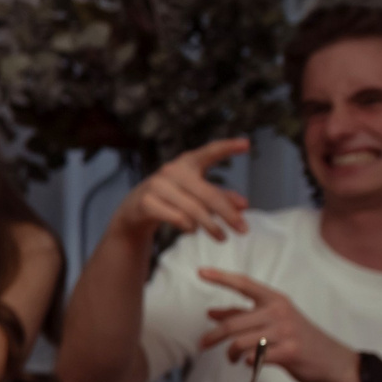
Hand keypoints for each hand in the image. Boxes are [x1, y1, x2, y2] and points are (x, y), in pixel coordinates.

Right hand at [113, 138, 250, 243]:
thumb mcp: (196, 193)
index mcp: (187, 162)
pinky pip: (176, 217)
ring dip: (211, 226)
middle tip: (244, 230)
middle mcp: (172, 170)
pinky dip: (189, 226)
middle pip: (208, 194)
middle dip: (228, 214)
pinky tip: (193, 230)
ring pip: (194, 209)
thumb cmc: (173, 197)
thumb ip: (220, 197)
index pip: (209, 152)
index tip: (246, 144)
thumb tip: (244, 205)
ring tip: (222, 237)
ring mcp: (157, 185)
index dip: (227, 147)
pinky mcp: (146, 202)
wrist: (135, 209)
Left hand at [197, 268, 360, 381]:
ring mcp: (285, 332)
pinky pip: (255, 357)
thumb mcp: (273, 321)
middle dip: (212, 336)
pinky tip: (249, 362)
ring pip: (240, 342)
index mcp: (275, 300)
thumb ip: (242, 315)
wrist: (334, 361)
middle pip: (233, 323)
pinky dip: (246, 361)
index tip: (200, 272)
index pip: (244, 284)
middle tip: (202, 344)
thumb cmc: (299, 338)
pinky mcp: (289, 352)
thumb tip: (210, 312)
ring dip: (230, 353)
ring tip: (231, 358)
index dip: (221, 278)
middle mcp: (279, 312)